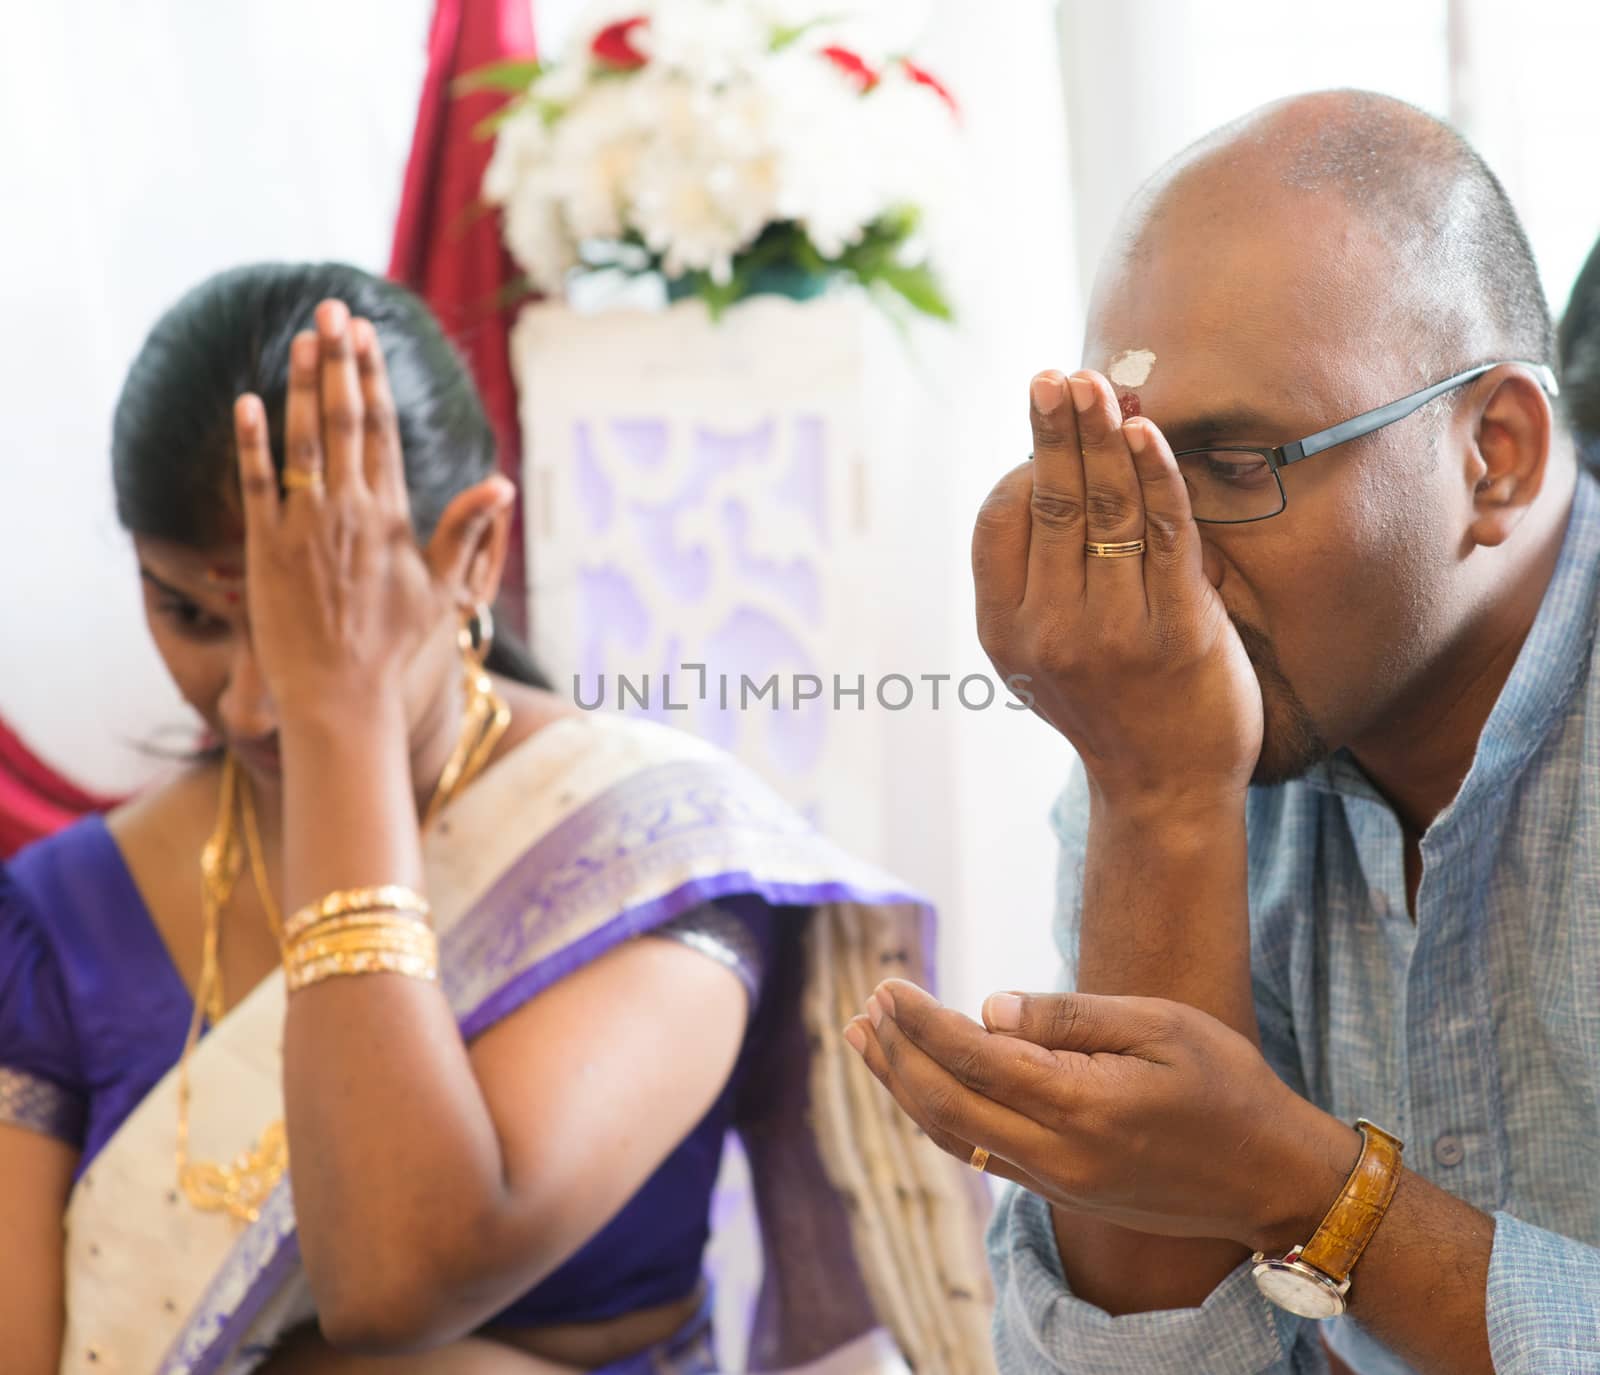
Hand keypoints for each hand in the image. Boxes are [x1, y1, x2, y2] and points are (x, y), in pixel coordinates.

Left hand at [233, 300, 513, 719]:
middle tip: (333, 311)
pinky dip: (254, 442)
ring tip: (302, 338)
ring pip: (303, 441)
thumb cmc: (393, 645)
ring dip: (303, 386)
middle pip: (345, 421)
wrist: (340, 693)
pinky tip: (249, 402)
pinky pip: (257, 484)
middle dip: (340, 362)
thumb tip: (502, 484)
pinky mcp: (266, 548)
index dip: (375, 379)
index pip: (382, 432)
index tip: (369, 337)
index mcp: (390, 516)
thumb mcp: (443, 589)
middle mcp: (348, 511)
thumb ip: (465, 530)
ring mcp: (304, 527)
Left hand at [845, 979, 1357, 1251]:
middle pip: (945, 1104)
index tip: (888, 985)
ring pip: (952, 1135)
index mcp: (1083, 1106)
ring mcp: (1056, 1182)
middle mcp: (1059, 1155)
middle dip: (896, 1054)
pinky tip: (918, 1087)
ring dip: (903, 1087)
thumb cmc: (1227, 1085)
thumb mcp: (1161, 1026)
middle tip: (864, 1008)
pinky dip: (937, 1117)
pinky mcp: (1061, 1192)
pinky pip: (978, 1154)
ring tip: (865, 1043)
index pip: (973, 1059)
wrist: (1273, 1179)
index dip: (921, 1021)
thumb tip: (986, 1008)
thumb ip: (1069, 1018)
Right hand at [973, 369, 1261, 805]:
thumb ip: (1038, 577)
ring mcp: (1111, 633)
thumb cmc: (1110, 705)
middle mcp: (1049, 629)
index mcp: (1005, 630)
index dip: (1022, 465)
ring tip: (1097, 384)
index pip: (998, 523)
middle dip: (1055, 430)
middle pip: (1051, 504)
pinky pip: (1164, 537)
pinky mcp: (1177, 634)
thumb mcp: (1043, 651)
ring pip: (1105, 511)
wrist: (1165, 789)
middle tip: (1056, 375)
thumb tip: (1051, 471)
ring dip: (1102, 437)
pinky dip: (1155, 478)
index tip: (1049, 420)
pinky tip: (1147, 434)